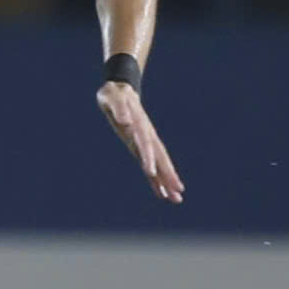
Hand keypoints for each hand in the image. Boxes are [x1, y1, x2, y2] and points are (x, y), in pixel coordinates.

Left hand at [97, 82, 183, 202]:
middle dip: (167, 175)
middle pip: (159, 158)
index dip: (148, 158)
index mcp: (139, 125)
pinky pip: (151, 163)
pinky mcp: (141, 145)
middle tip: (177, 193)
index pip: (145, 144)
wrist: (120, 90)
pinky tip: (161, 192)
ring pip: (159, 163)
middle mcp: (146, 136)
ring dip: (167, 180)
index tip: (151, 173)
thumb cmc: (114, 93)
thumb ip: (118, 108)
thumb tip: (126, 121)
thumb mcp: (111, 97)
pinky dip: (155, 178)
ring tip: (176, 199)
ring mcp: (146, 141)